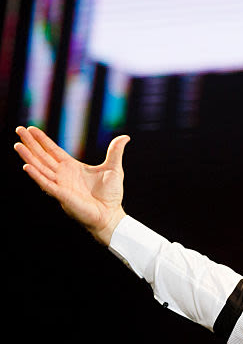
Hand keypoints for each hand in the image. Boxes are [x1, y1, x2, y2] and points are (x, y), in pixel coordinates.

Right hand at [14, 126, 129, 245]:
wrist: (111, 215)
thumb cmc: (111, 195)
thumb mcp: (114, 168)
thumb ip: (115, 152)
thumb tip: (125, 136)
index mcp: (72, 167)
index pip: (53, 151)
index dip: (42, 140)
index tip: (31, 128)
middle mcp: (63, 175)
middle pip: (43, 156)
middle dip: (31, 143)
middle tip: (18, 129)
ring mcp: (61, 185)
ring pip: (40, 168)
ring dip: (28, 157)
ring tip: (17, 145)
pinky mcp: (62, 195)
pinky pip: (46, 184)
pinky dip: (36, 176)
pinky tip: (27, 166)